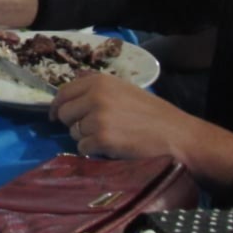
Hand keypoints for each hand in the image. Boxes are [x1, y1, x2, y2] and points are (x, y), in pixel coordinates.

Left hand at [52, 73, 195, 159]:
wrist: (176, 135)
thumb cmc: (153, 114)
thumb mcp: (124, 91)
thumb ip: (98, 91)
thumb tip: (71, 99)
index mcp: (100, 81)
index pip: (64, 91)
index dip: (58, 105)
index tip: (56, 115)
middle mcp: (95, 96)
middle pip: (64, 112)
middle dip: (73, 123)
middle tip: (92, 130)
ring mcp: (97, 117)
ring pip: (73, 132)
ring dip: (86, 138)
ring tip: (109, 138)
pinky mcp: (101, 138)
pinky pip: (82, 147)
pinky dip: (93, 151)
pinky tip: (111, 148)